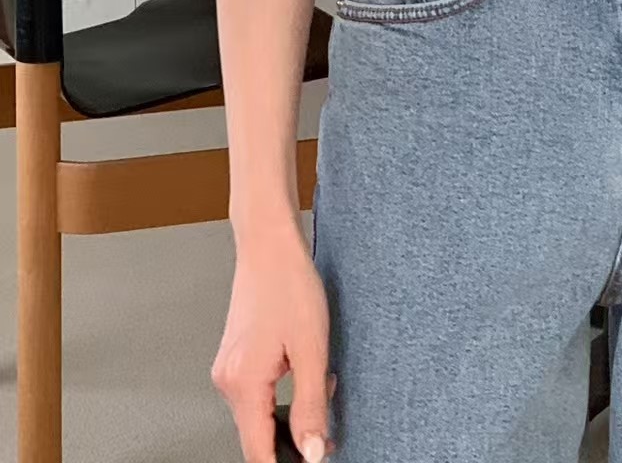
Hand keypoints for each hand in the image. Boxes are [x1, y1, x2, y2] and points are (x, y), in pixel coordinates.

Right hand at [212, 222, 333, 461]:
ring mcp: (228, 369)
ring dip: (291, 413)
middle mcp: (228, 382)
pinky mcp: (235, 359)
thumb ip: (312, 405)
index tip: (311, 460)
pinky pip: (257, 394)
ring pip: (259, 415)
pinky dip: (282, 394)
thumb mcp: (312, 348)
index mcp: (243, 385)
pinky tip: (304, 371)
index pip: (258, 454)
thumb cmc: (289, 284)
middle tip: (328, 427)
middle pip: (257, 438)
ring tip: (322, 385)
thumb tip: (312, 453)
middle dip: (294, 439)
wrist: (269, 244)